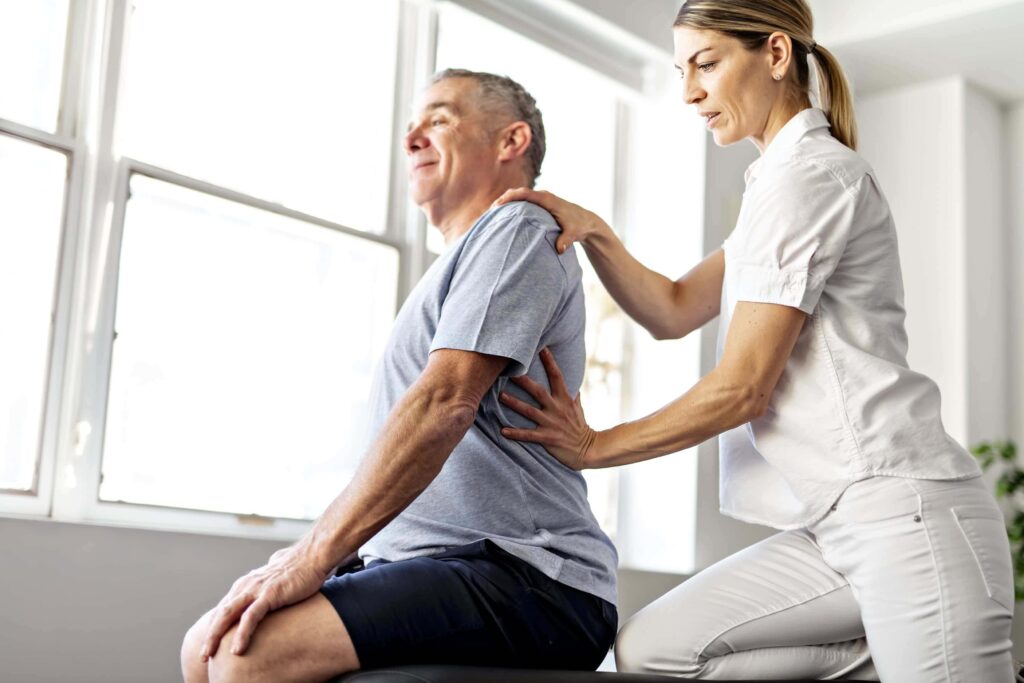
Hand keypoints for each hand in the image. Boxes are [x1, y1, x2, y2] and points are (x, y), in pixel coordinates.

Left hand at [200, 540, 332, 659]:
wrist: (313, 556)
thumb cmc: (299, 568)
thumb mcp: (276, 580)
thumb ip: (267, 587)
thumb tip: (268, 594)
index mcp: (246, 583)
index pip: (224, 608)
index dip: (215, 627)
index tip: (210, 644)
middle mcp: (246, 585)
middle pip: (221, 613)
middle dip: (210, 635)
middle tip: (202, 655)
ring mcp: (257, 589)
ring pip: (228, 615)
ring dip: (215, 636)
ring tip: (208, 655)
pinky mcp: (270, 594)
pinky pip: (251, 617)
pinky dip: (241, 634)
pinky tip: (237, 649)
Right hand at [492, 188, 609, 253]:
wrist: (587, 221)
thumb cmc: (579, 226)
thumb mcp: (573, 233)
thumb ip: (565, 240)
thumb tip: (559, 250)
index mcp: (547, 200)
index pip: (524, 194)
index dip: (510, 198)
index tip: (497, 205)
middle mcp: (543, 196)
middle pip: (518, 192)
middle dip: (504, 199)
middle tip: (490, 211)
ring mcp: (542, 199)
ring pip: (520, 196)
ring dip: (507, 202)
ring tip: (493, 215)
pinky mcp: (541, 205)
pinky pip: (524, 202)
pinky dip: (513, 206)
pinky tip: (505, 217)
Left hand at [499, 347, 597, 469]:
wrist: (588, 449)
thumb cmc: (580, 426)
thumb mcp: (578, 407)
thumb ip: (571, 394)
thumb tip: (571, 380)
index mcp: (565, 399)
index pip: (557, 376)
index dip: (550, 362)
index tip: (542, 348)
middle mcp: (557, 409)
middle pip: (538, 391)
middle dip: (524, 381)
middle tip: (510, 370)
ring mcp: (551, 423)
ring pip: (529, 411)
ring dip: (514, 403)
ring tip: (500, 395)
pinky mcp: (547, 438)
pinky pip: (528, 435)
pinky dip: (515, 433)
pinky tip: (502, 431)